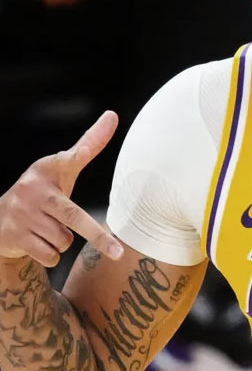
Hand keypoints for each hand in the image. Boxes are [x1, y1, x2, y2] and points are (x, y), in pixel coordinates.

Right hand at [0, 112, 123, 266]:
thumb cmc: (45, 190)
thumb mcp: (64, 168)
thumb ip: (89, 146)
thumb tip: (112, 115)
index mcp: (47, 169)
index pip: (69, 159)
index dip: (83, 149)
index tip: (92, 140)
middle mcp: (33, 189)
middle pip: (75, 217)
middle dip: (99, 238)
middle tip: (118, 253)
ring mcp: (21, 213)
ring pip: (64, 241)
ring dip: (62, 242)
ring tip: (47, 229)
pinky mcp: (13, 236)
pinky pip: (50, 256)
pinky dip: (51, 255)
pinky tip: (37, 243)